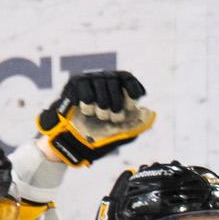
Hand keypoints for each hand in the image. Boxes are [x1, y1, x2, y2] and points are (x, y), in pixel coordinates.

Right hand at [37, 70, 154, 167]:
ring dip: (102, 106)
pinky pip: (86, 91)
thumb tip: (149, 113)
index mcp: (115, 88)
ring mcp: (88, 79)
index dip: (132, 89)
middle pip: (115, 80)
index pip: (127, 78)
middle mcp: (102, 79)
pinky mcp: (74, 83)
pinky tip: (86, 111)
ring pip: (101, 84)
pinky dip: (88, 105)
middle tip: (114, 118)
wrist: (69, 141)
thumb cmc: (95, 135)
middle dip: (117, 102)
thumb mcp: (118, 133)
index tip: (132, 104)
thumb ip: (134, 125)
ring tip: (99, 116)